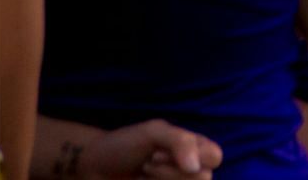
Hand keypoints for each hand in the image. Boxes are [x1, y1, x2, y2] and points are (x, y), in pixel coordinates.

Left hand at [68, 119, 222, 178]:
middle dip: (170, 172)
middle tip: (148, 164)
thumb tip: (196, 167)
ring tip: (142, 176)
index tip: (158, 153)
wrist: (92, 168)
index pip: (215, 157)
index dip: (191, 157)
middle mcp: (190, 170)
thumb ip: (180, 141)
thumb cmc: (122, 145)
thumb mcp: (152, 132)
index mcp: (194, 149)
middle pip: (203, 178)